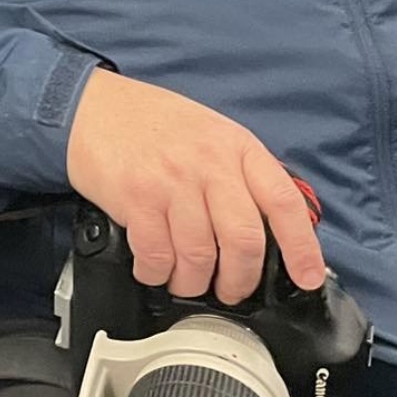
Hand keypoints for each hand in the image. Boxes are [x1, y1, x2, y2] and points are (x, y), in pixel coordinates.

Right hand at [65, 71, 325, 303]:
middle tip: (230, 290)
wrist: (90, 107)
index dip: (302, 247)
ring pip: (198, 256)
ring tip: (185, 281)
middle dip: (239, 280)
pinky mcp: (136, 198)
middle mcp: (208, 163)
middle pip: (243, 240)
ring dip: (192, 282)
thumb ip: (238, 174)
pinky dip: (157, 273)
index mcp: (236, 147)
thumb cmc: (150, 123)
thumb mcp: (209, 134)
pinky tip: (153, 267)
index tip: (306, 279)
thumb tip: (265, 230)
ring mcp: (171, 181)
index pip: (283, 202)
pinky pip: (157, 255)